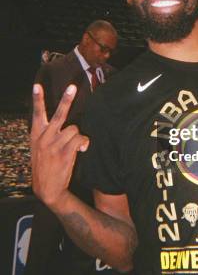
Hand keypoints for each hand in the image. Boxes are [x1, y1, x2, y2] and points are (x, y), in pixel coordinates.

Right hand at [30, 83, 88, 208]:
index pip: (37, 114)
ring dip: (78, 136)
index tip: (37, 86)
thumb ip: (46, 134)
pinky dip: (84, 143)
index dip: (37, 99)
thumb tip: (61, 123)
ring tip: (75, 146)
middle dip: (66, 100)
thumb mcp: (38, 148)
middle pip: (59, 114)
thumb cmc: (45, 165)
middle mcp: (44, 137)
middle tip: (73, 87)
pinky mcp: (65, 153)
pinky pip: (80, 139)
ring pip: (74, 129)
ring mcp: (54, 145)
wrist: (46, 189)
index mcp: (36, 135)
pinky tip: (81, 150)